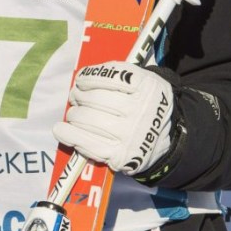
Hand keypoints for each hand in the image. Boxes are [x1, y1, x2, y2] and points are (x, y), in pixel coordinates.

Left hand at [52, 61, 176, 175]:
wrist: (170, 139)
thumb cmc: (146, 104)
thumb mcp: (144, 81)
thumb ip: (118, 74)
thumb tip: (82, 78)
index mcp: (146, 87)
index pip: (108, 77)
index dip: (88, 77)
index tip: (80, 81)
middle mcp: (140, 111)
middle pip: (94, 100)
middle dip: (77, 97)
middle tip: (75, 97)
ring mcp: (130, 135)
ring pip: (88, 120)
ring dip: (74, 115)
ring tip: (74, 114)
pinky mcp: (121, 155)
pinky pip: (88, 144)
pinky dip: (70, 136)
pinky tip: (61, 130)